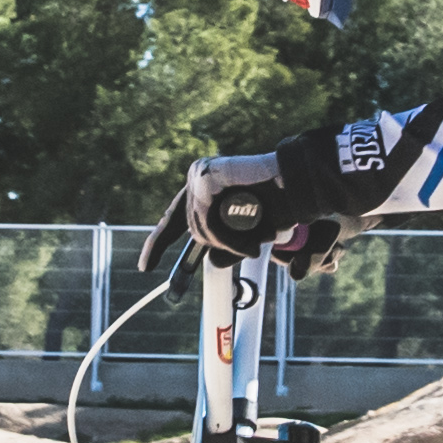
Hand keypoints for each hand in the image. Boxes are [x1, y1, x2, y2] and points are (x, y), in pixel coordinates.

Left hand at [169, 149, 306, 264]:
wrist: (297, 185)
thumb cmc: (277, 206)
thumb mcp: (248, 235)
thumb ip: (228, 246)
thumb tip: (212, 260)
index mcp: (203, 190)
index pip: (172, 220)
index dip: (157, 244)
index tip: (145, 268)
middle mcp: (197, 179)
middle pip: (191, 229)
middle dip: (222, 246)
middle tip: (251, 249)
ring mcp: (200, 174)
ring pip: (199, 229)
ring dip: (231, 244)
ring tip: (257, 241)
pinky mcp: (206, 175)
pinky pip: (207, 221)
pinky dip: (229, 238)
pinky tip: (250, 240)